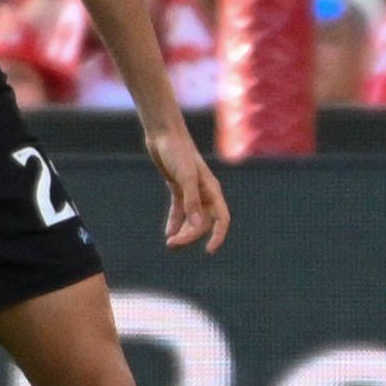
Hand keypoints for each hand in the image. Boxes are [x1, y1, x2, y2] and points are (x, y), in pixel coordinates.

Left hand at [150, 127, 229, 250]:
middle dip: (190, 236)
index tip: (209, 251)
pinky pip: (180, 209)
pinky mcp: (178, 187)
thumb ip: (191, 202)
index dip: (218, 236)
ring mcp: (192, 190)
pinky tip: (168, 233)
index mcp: (212, 190)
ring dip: (183, 232)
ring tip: (170, 243)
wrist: (164, 134)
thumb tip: (196, 225)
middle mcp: (205, 192)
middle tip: (172, 245)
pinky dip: (175, 221)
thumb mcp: (184, 177)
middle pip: (203, 222)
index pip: (221, 218)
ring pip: (192, 218)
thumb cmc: (177, 152)